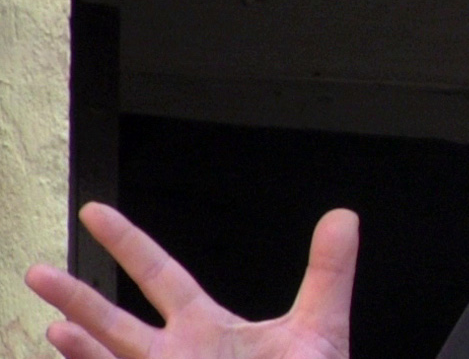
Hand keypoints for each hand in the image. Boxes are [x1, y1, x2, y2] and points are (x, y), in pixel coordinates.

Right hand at [25, 202, 357, 358]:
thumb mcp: (321, 327)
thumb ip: (329, 273)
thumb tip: (344, 217)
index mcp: (206, 328)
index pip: (160, 274)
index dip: (128, 242)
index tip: (95, 211)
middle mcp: (178, 356)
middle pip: (117, 320)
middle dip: (78, 296)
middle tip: (37, 270)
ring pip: (111, 358)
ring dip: (80, 344)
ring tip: (50, 324)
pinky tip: (68, 351)